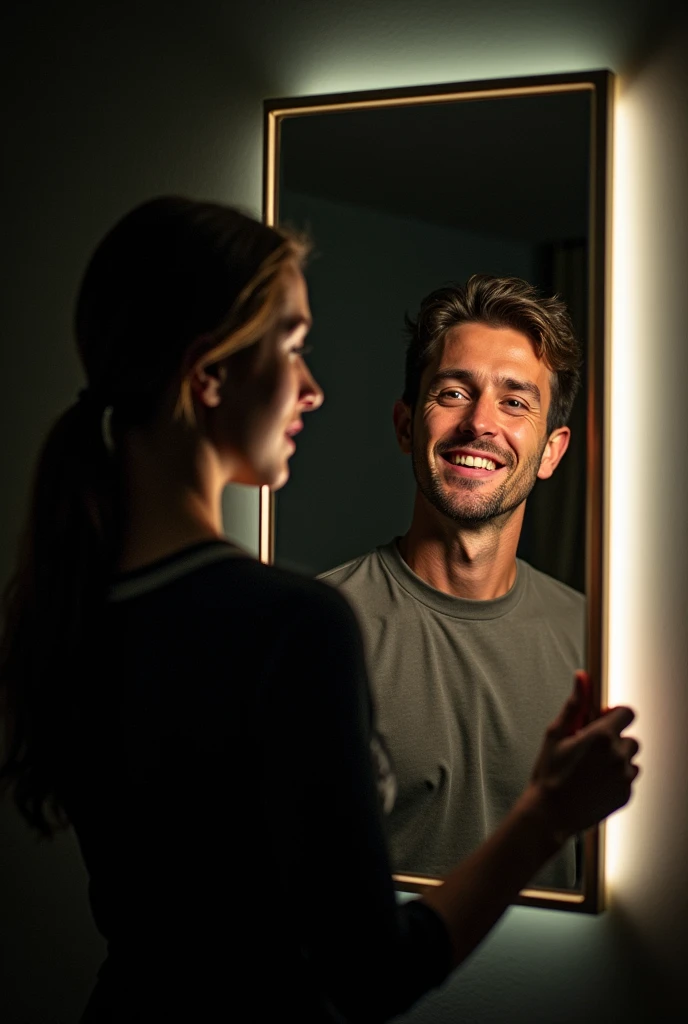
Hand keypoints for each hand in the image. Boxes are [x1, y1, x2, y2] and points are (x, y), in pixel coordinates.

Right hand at [528, 672, 639, 841]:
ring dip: (617, 759)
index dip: (614, 715)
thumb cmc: (549, 773)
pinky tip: (595, 783)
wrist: (550, 815)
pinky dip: (617, 778)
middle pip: (629, 737)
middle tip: (590, 750)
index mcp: (601, 736)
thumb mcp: (556, 734)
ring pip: (630, 759)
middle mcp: (618, 756)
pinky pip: (629, 778)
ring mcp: (624, 777)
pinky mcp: (626, 795)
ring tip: (591, 769)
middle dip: (614, 740)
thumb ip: (574, 705)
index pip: (627, 712)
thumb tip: (582, 678)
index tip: (601, 722)